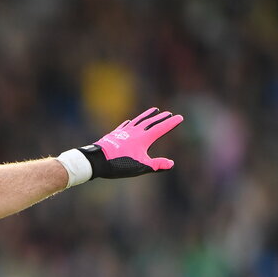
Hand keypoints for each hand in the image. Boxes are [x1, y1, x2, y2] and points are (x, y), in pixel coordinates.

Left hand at [58, 107, 182, 184]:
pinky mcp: (114, 135)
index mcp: (143, 139)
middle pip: (150, 122)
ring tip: (153, 110)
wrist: (97, 160)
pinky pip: (124, 126)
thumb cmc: (119, 164)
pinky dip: (130, 123)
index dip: (170, 123)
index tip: (180, 117)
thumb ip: (156, 165)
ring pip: (138, 121)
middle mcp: (135, 132)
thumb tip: (171, 164)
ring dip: (146, 115)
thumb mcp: (140, 166)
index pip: (161, 129)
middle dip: (160, 118)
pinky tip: (130, 121)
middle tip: (168, 113)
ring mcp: (124, 132)